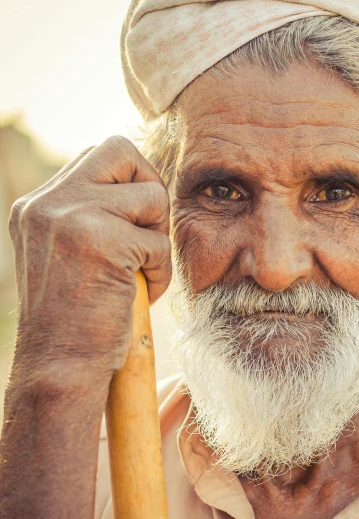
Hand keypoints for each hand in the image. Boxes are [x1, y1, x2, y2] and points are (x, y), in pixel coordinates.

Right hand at [0, 136, 171, 518]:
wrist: (59, 367)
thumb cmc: (77, 320)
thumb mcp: (73, 255)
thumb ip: (95, 215)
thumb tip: (143, 185)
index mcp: (38, 204)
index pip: (101, 154)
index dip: (132, 181)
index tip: (138, 223)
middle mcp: (46, 201)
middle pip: (122, 151)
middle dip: (150, 190)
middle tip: (147, 236)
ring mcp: (67, 216)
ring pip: (151, 195)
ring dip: (159, 238)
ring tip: (141, 273)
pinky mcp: (96, 239)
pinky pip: (159, 240)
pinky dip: (161, 270)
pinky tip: (141, 294)